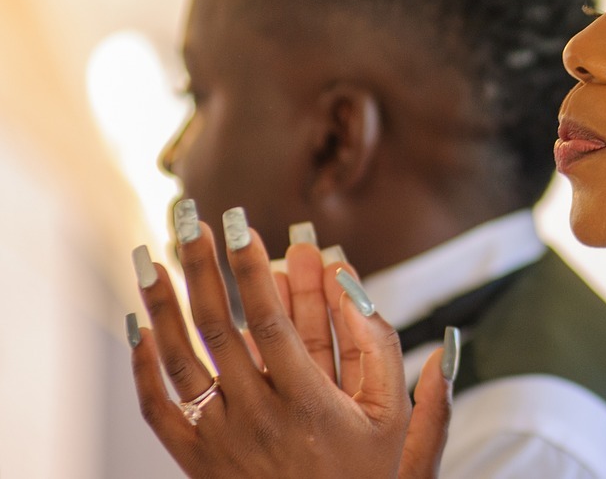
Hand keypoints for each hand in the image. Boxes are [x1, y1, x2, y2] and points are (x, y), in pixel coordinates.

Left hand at [127, 206, 452, 477]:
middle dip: (203, 266)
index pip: (272, 322)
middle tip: (192, 219)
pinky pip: (160, 407)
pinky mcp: (197, 460)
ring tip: (150, 256)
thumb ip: (398, 365)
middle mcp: (257, 418)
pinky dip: (144, 364)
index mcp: (309, 406)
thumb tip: (392, 299)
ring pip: (180, 361)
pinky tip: (140, 325)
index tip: (243, 226)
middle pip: (219, 327)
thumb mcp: (396, 428)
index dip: (254, 270)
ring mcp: (220, 439)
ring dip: (162, 303)